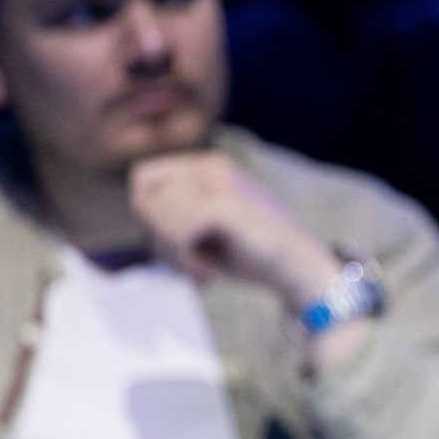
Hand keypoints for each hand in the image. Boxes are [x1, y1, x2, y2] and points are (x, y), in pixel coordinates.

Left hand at [130, 150, 346, 310]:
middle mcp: (210, 166)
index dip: (148, 216)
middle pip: (144, 200)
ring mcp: (217, 182)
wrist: (299, 269)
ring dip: (174, 256)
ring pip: (158, 220)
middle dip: (159, 240)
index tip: (177, 244)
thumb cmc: (253, 254)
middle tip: (190, 263)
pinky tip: (209, 273)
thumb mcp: (206, 229)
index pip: (143, 179)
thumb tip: (140, 217)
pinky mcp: (222, 203)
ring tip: (203, 270)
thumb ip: (174, 215)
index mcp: (206, 166)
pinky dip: (185, 261)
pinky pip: (176, 234)